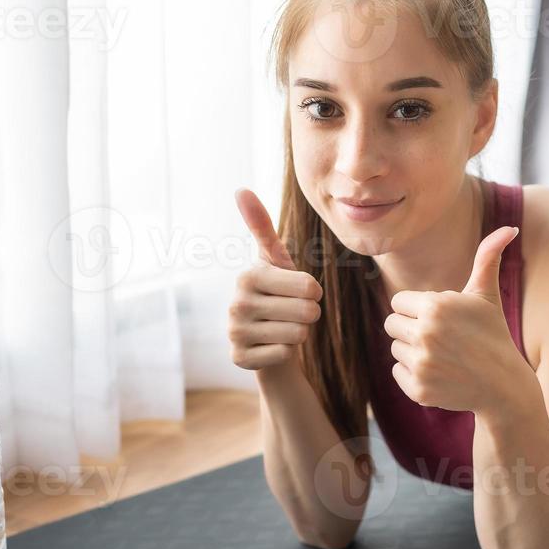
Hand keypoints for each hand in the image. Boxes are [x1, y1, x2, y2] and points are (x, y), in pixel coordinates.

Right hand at [229, 188, 323, 370]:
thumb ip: (262, 227)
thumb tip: (241, 189)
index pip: (309, 286)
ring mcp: (234, 333)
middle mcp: (235, 304)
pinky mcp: (240, 359)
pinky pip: (286, 354)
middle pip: (306, 311)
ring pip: (298, 334)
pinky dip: (287, 353)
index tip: (298, 293)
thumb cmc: (277, 296)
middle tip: (291, 314)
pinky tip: (272, 347)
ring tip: (283, 328)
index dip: (313, 293)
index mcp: (247, 276)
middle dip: (308, 315)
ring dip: (299, 334)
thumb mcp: (275, 262)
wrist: (266, 341)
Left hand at [383, 225, 525, 412]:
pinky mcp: (418, 390)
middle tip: (441, 338)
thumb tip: (510, 228)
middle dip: (412, 329)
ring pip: (395, 349)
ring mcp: (421, 364)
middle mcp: (425, 334)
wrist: (503, 385)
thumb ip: (488, 257)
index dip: (418, 309)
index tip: (440, 319)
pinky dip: (414, 375)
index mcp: (435, 306)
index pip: (398, 303)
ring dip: (413, 352)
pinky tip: (440, 374)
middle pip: (392, 325)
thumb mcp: (486, 294)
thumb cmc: (493, 333)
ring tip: (443, 356)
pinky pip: (397, 373)